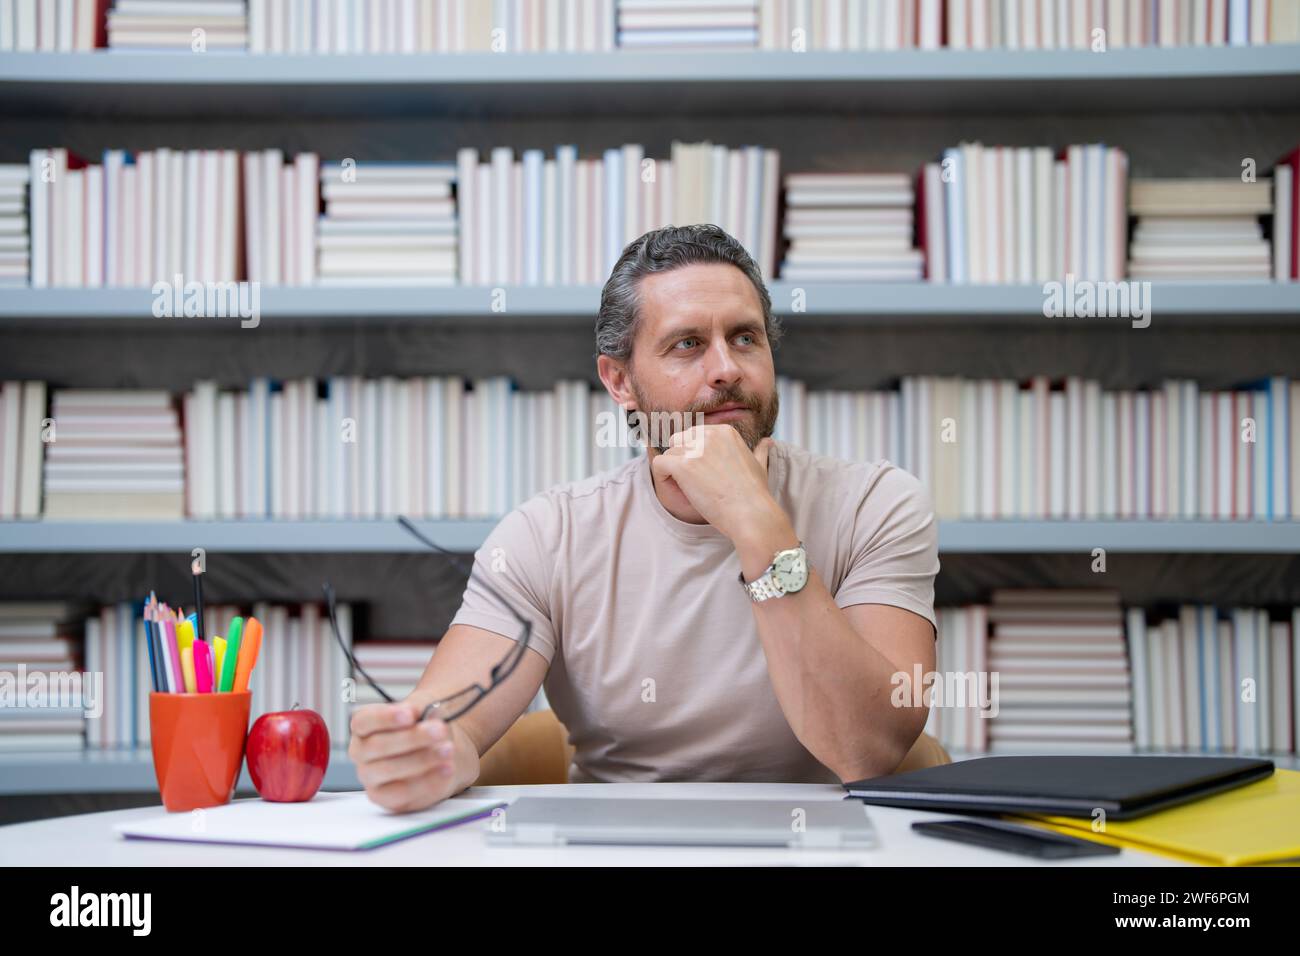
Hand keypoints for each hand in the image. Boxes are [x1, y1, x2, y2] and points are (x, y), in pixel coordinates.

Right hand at [348, 699, 461, 812]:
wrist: (437, 755)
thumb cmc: (423, 730)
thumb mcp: (425, 714)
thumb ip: (423, 712)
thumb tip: (427, 715)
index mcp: (364, 726)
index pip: (363, 721)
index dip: (385, 717)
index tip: (411, 714)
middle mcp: (361, 752)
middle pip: (377, 745)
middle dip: (412, 737)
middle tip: (439, 730)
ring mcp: (370, 777)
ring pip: (389, 769)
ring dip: (422, 759)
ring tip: (448, 749)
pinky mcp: (385, 797)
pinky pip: (403, 792)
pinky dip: (428, 781)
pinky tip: (446, 769)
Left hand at [650, 425, 781, 542]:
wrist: (751, 513)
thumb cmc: (755, 494)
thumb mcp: (760, 465)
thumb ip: (760, 451)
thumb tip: (767, 442)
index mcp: (724, 431)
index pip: (694, 435)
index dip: (694, 455)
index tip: (703, 473)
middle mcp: (709, 435)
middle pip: (679, 441)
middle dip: (682, 460)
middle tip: (694, 482)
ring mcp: (695, 449)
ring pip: (669, 453)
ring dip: (673, 471)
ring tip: (689, 489)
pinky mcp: (683, 466)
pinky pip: (659, 464)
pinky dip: (662, 477)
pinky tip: (676, 489)